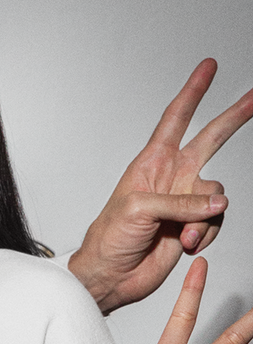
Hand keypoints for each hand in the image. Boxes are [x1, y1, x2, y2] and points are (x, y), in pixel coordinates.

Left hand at [71, 60, 252, 313]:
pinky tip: (185, 244)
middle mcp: (173, 176)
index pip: (176, 118)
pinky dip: (204, 234)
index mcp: (152, 162)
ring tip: (182, 235)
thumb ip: (181, 201)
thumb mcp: (138, 210)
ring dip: (204, 217)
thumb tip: (217, 201)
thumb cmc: (109, 238)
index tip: (208, 67)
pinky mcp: (193, 225)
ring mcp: (185, 200)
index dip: (193, 92)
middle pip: (211, 138)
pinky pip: (215, 221)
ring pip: (217, 194)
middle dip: (234, 117)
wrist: (111, 275)